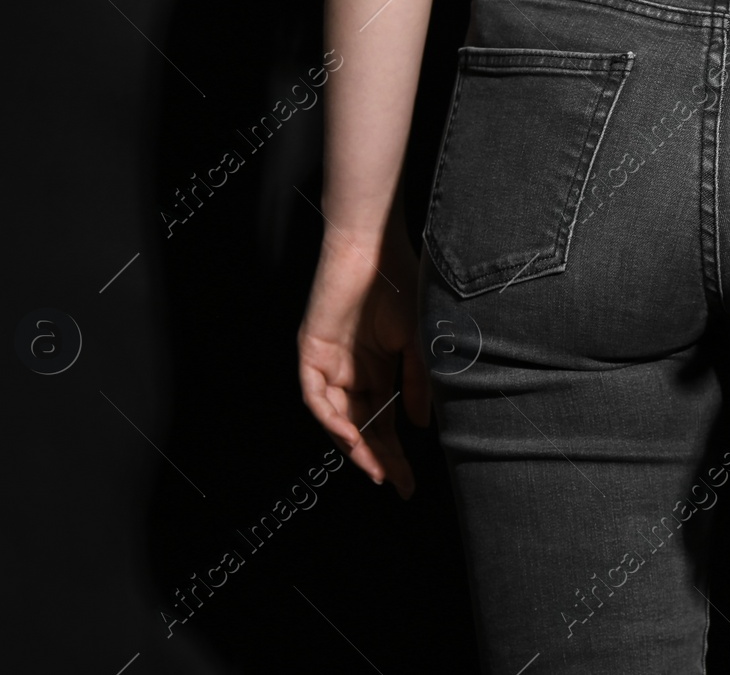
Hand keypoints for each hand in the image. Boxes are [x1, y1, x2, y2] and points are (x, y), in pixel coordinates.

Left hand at [297, 218, 430, 496]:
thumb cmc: (402, 283)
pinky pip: (315, 396)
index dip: (395, 454)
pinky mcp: (311, 350)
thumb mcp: (417, 342)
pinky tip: (352, 437)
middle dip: (378, 458)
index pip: (384, 421)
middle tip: (395, 484)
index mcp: (378, 368)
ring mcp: (329, 362)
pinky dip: (331, 419)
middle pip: (362, 426)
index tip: (408, 483)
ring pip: (336, 418)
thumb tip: (418, 426)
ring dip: (354, 446)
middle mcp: (351, 370)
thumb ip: (417, 383)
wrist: (375, 244)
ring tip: (375, 468)